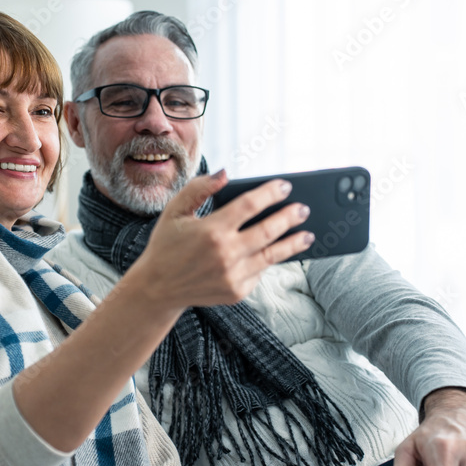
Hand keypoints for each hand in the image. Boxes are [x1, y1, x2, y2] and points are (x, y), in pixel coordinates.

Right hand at [135, 171, 312, 308]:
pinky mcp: (237, 291)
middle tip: (303, 209)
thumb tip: (225, 174)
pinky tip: (277, 251)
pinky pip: (260, 272)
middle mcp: (225, 254)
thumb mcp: (175, 211)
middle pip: (269, 231)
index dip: (271, 193)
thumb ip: (199, 188)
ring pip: (272, 255)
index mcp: (211, 230)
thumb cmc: (166, 245)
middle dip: (290, 217)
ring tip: (307, 235)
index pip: (250, 205)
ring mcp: (233, 275)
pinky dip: (269, 261)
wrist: (158, 288)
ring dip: (293, 243)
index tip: (285, 186)